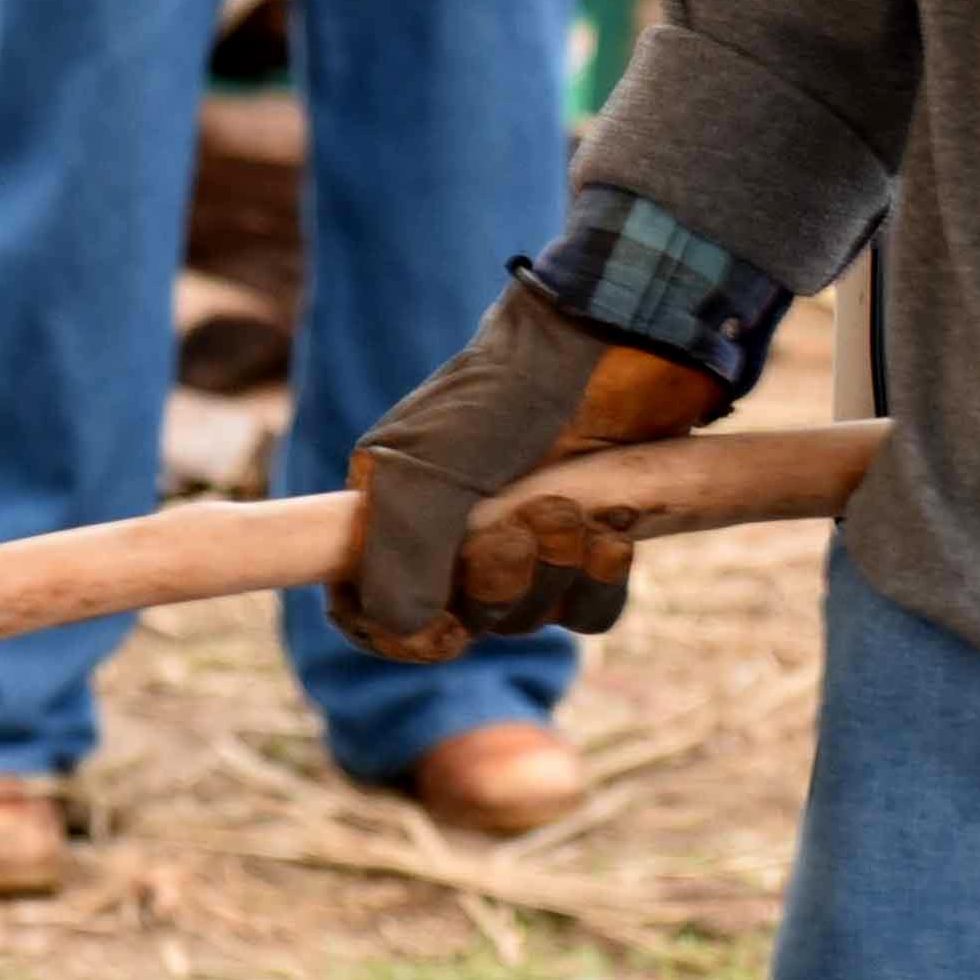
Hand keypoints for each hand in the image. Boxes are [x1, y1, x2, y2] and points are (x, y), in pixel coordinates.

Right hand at [335, 280, 725, 664]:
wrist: (606, 345)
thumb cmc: (500, 398)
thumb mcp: (426, 472)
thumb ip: (400, 557)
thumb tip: (404, 631)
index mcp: (393, 514)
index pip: (367, 609)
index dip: (401, 635)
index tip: (445, 627)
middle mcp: (453, 536)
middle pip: (462, 624)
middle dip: (498, 587)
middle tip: (521, 528)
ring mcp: (524, 541)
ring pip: (527, 618)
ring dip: (553, 573)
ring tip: (568, 510)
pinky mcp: (586, 541)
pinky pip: (588, 611)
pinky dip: (600, 580)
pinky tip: (612, 534)